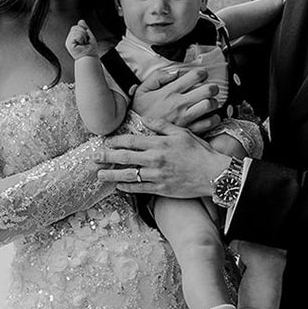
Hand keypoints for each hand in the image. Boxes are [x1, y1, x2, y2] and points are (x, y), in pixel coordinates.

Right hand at [65, 19, 98, 59]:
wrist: (90, 57)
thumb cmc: (90, 49)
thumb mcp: (89, 35)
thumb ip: (84, 28)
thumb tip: (81, 21)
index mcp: (73, 37)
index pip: (76, 26)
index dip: (83, 30)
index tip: (86, 39)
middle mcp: (69, 39)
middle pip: (75, 27)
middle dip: (83, 33)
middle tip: (85, 41)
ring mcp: (68, 42)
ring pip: (75, 30)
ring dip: (83, 36)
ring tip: (83, 43)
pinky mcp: (69, 44)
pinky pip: (76, 35)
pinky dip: (81, 38)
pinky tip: (81, 44)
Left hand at [97, 119, 227, 196]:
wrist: (213, 174)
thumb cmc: (199, 151)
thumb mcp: (182, 132)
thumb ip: (161, 125)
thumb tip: (145, 119)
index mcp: (159, 143)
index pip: (131, 141)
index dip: (116, 142)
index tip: (106, 142)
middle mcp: (155, 159)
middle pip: (125, 158)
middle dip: (107, 158)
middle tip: (94, 158)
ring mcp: (157, 175)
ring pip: (128, 175)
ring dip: (112, 175)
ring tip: (99, 175)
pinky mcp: (161, 189)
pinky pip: (139, 189)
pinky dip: (127, 187)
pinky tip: (118, 186)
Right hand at [131, 66, 219, 132]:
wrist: (135, 132)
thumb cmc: (139, 111)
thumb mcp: (142, 89)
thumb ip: (158, 77)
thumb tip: (175, 72)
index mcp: (170, 91)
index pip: (195, 76)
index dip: (202, 73)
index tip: (202, 75)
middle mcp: (180, 103)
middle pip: (208, 90)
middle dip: (212, 87)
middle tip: (210, 89)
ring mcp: (185, 117)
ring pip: (210, 105)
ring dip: (213, 102)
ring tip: (209, 102)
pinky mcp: (188, 130)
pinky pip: (208, 123)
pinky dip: (213, 119)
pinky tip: (209, 116)